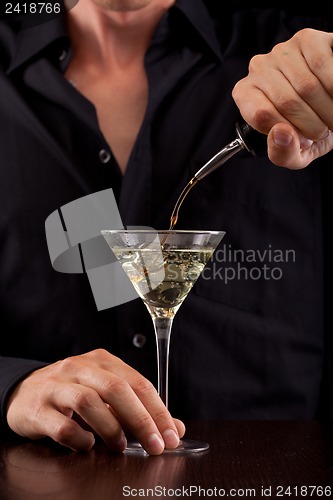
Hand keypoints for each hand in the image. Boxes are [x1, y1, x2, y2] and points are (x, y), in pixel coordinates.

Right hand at [6, 349, 184, 454]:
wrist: (23, 392)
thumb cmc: (71, 393)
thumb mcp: (105, 394)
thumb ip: (138, 408)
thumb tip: (175, 428)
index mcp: (101, 360)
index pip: (137, 382)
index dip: (158, 411)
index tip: (171, 436)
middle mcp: (79, 367)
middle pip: (116, 389)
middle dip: (141, 420)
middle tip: (155, 446)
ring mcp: (57, 386)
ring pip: (89, 402)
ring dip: (111, 428)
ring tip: (120, 446)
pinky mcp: (38, 408)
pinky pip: (63, 426)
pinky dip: (79, 439)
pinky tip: (87, 445)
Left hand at [232, 28, 332, 167]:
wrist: (332, 108)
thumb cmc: (308, 130)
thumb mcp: (294, 153)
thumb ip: (282, 153)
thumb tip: (281, 133)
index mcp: (246, 95)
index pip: (261, 115)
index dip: (288, 132)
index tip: (304, 140)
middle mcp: (258, 69)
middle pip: (287, 102)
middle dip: (313, 124)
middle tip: (323, 130)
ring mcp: (282, 51)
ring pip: (307, 85)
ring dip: (328, 109)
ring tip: (331, 116)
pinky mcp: (307, 39)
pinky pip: (323, 66)